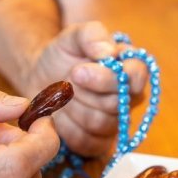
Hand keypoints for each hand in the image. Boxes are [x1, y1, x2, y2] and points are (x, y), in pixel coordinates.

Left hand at [26, 21, 147, 155]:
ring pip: (100, 123)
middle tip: (66, 80)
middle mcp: (129, 97)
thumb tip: (108, 52)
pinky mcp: (100, 142)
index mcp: (130, 67)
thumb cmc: (63, 54)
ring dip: (74, 109)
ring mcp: (116, 122)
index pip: (136, 76)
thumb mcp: (73, 36)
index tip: (78, 71)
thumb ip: (92, 35)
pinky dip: (67, 129)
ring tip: (63, 95)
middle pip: (116, 104)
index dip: (108, 78)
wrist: (40, 78)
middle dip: (84, 93)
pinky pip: (88, 142)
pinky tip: (61, 115)